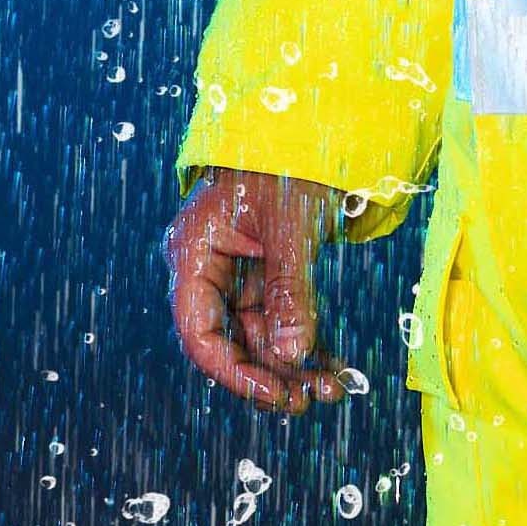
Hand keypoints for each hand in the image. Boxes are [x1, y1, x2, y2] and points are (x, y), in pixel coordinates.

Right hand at [169, 166, 365, 413]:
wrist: (310, 127)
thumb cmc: (289, 164)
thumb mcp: (290, 228)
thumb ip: (289, 292)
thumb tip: (291, 355)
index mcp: (193, 254)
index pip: (199, 333)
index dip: (234, 371)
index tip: (275, 393)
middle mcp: (208, 269)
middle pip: (231, 341)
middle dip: (272, 374)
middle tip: (313, 399)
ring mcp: (236, 273)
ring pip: (259, 337)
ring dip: (294, 365)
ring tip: (333, 389)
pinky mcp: (264, 274)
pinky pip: (278, 320)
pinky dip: (304, 343)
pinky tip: (332, 367)